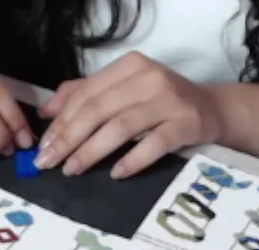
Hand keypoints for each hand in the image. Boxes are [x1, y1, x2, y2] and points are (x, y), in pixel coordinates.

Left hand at [33, 52, 227, 178]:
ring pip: (120, 127)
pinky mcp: (186, 124)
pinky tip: (116, 173)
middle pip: (98, 110)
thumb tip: (48, 113)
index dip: (61, 121)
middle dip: (69, 138)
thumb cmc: (163, 104)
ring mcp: (169, 101)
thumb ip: (88, 95)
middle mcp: (149, 78)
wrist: (214, 111)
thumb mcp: (126, 91)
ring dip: (92, 151)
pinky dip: (132, 160)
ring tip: (73, 170)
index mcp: (129, 66)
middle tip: (50, 162)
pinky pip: (153, 144)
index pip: (86, 93)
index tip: (44, 146)